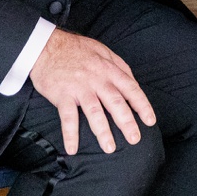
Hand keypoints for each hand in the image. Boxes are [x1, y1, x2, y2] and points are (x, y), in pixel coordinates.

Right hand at [28, 28, 156, 154]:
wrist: (46, 46)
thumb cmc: (76, 49)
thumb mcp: (102, 51)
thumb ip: (118, 66)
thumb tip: (132, 81)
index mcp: (109, 69)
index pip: (131, 88)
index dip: (142, 105)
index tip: (150, 121)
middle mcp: (97, 79)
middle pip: (115, 102)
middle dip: (127, 122)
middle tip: (134, 139)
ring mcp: (79, 87)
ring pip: (94, 111)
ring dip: (103, 131)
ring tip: (110, 148)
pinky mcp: (62, 94)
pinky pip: (67, 117)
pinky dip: (70, 134)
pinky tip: (72, 148)